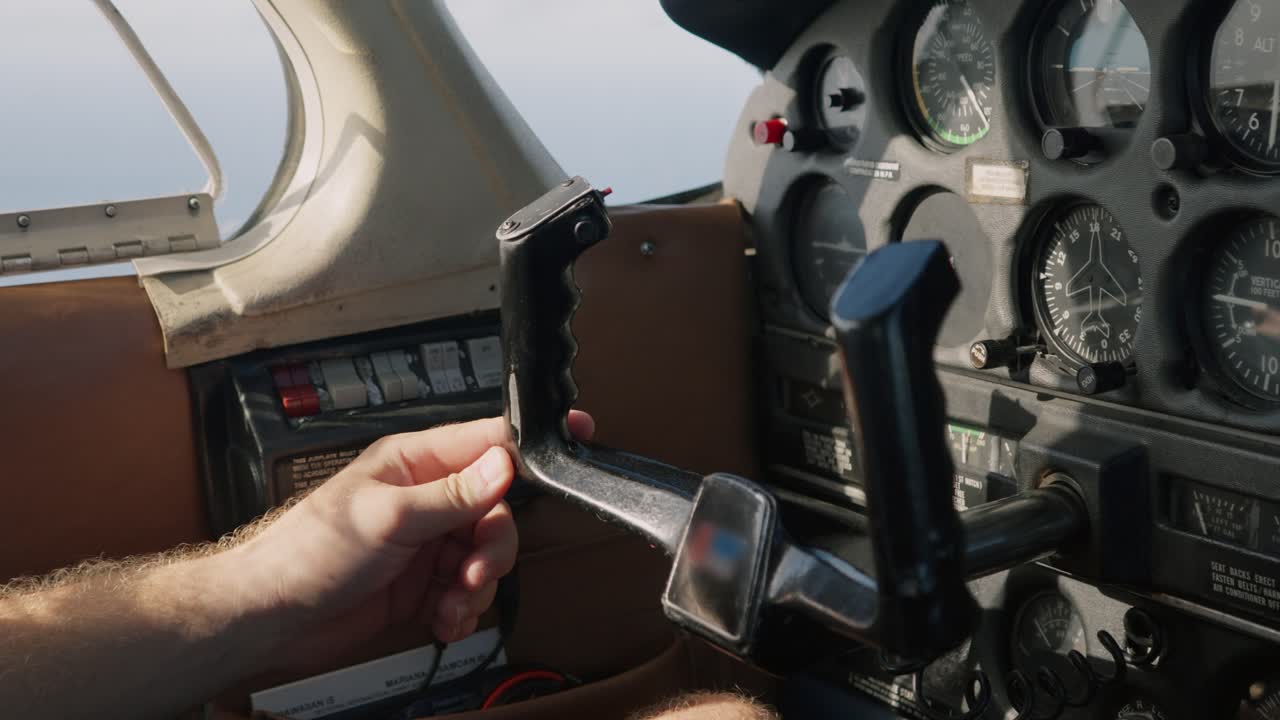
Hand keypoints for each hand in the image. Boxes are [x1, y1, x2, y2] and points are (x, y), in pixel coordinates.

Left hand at [226, 412, 594, 669]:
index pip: (489, 440)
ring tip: (449, 605)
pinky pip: (467, 593)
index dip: (532, 443)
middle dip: (494, 548)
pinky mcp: (422, 583)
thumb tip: (506, 462)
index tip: (581, 435)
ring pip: (486, 557)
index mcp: (417, 462)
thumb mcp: (387, 517)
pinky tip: (441, 621)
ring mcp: (426, 542)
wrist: (270, 617)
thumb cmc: (307, 550)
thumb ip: (453, 493)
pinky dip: (462, 611)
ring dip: (477, 588)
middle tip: (474, 573)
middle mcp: (427, 498)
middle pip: (498, 510)